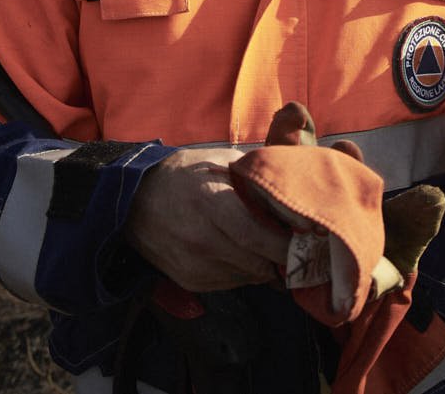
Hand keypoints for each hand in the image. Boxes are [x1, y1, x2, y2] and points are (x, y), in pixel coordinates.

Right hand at [125, 147, 290, 291]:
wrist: (134, 201)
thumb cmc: (185, 175)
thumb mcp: (220, 161)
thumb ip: (256, 176)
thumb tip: (296, 189)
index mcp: (209, 203)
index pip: (256, 235)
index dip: (286, 244)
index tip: (310, 240)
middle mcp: (200, 239)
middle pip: (257, 262)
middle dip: (284, 259)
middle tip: (304, 250)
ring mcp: (193, 264)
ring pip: (248, 276)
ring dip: (265, 266)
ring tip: (273, 249)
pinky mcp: (190, 280)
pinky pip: (231, 283)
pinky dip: (245, 271)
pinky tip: (243, 252)